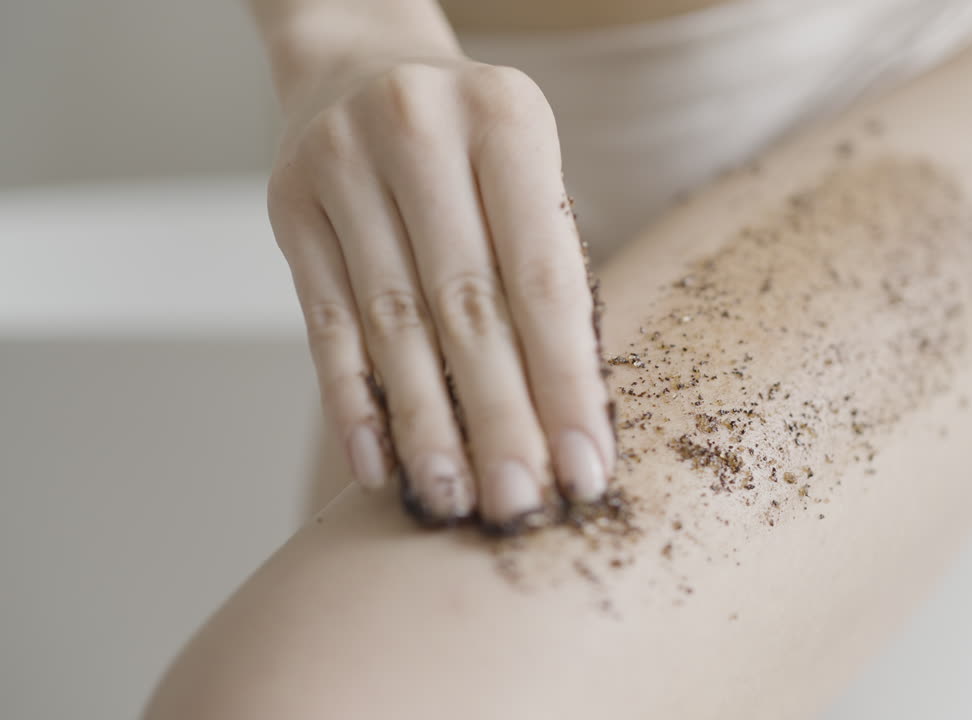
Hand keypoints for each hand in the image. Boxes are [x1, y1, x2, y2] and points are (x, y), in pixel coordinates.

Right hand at [266, 56, 613, 531]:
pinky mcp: (290, 206)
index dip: (566, 381)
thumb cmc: (471, 144)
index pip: (543, 276)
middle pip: (467, 307)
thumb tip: (569, 417)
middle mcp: (420, 132)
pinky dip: (354, 401)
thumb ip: (547, 271)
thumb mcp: (525, 172)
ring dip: (427, 426)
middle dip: (501, 419)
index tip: (586, 466)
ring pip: (393, 325)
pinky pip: (325, 323)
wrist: (359, 63)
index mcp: (507, 119)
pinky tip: (380, 464)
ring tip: (457, 499)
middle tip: (522, 504)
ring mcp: (343, 166)